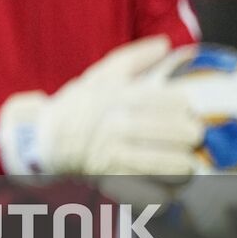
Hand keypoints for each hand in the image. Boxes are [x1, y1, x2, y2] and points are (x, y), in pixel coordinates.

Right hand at [0, 36, 200, 193]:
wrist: (43, 139)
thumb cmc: (79, 106)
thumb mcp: (100, 75)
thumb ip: (134, 58)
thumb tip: (165, 43)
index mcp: (119, 96)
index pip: (173, 101)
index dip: (186, 106)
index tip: (187, 110)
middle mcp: (118, 125)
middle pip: (181, 134)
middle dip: (192, 136)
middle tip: (191, 138)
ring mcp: (116, 156)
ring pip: (174, 167)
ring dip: (185, 166)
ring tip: (184, 163)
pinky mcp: (113, 182)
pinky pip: (154, 194)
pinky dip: (166, 193)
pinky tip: (167, 186)